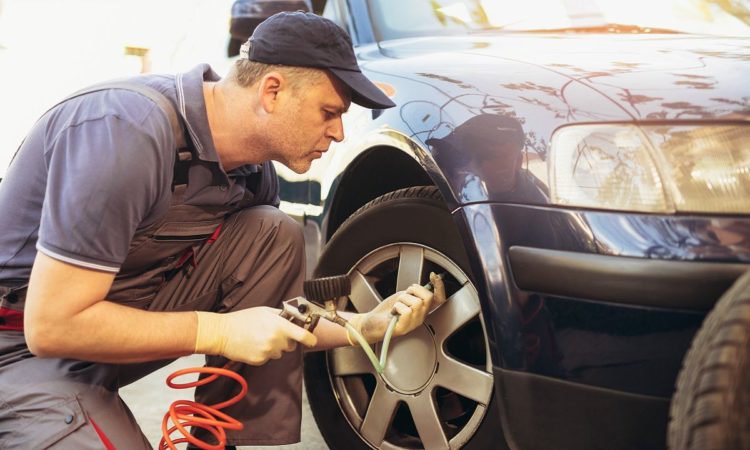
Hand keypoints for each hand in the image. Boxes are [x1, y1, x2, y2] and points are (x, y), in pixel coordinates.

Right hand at [194, 307, 316, 364]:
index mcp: (280, 326)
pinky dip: (264, 354)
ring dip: (274, 347)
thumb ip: (281, 315)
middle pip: (291, 346)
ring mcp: (268, 352)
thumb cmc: (243, 319)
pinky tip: (254, 345)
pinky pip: (268, 358)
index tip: (312, 340)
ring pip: (279, 353)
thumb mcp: (264, 311)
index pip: (303, 336)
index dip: (310, 339)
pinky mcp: (260, 361)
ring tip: (260, 338)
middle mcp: (276, 340)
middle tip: (274, 333)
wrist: (223, 333)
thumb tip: (293, 318)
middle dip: (286, 341)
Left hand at [352, 272, 446, 343]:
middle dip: (414, 290)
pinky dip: (397, 307)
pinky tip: (393, 312)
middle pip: (428, 297)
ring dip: (402, 299)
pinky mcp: (404, 328)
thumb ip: (414, 293)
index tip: (434, 276)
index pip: (439, 299)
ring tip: (397, 306)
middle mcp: (420, 317)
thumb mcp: (403, 296)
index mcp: (422, 310)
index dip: (440, 287)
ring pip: (416, 302)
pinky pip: (406, 310)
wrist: (372, 322)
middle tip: (404, 296)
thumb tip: (421, 286)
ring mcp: (413, 324)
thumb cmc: (386, 311)